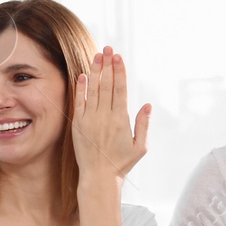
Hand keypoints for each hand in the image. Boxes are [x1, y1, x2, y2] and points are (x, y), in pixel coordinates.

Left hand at [70, 48, 150, 180]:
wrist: (99, 177)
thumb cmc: (122, 163)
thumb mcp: (140, 147)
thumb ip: (144, 124)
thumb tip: (147, 104)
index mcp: (121, 119)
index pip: (120, 89)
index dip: (119, 71)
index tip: (118, 56)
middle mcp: (105, 116)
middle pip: (106, 84)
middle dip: (107, 64)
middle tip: (108, 48)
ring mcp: (90, 119)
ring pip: (93, 90)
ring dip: (95, 71)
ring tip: (97, 55)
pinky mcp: (78, 125)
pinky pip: (80, 102)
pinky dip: (81, 88)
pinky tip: (83, 75)